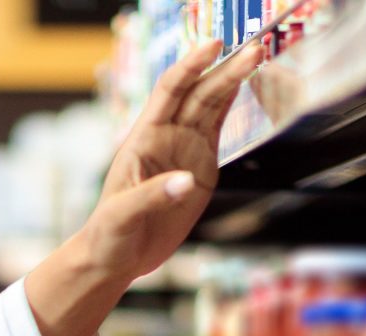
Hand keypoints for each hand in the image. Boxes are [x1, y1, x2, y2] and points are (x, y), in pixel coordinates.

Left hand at [86, 37, 263, 281]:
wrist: (117, 258)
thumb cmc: (108, 234)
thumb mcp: (122, 215)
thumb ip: (152, 195)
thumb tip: (185, 181)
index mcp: (143, 139)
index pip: (169, 91)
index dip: (191, 66)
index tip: (213, 47)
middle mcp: (166, 138)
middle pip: (198, 93)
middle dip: (225, 70)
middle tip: (253, 50)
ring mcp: (184, 151)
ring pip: (211, 106)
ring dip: (233, 80)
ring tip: (256, 55)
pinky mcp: (200, 168)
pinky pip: (217, 128)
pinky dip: (231, 104)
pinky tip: (244, 84)